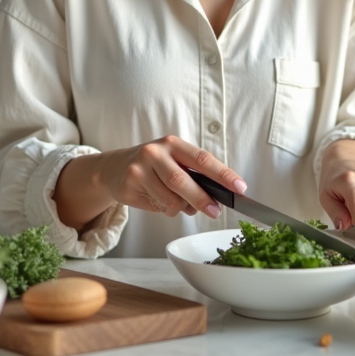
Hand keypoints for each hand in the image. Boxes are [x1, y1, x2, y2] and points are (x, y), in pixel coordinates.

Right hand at [55, 135, 246, 228]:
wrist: (114, 168)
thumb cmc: (154, 165)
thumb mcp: (174, 162)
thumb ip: (194, 176)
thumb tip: (215, 200)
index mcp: (173, 143)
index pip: (203, 159)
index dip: (223, 174)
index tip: (240, 187)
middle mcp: (155, 152)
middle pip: (183, 181)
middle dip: (202, 199)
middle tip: (215, 212)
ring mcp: (139, 169)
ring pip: (170, 200)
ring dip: (180, 208)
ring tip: (178, 203)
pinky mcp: (128, 186)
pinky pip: (157, 207)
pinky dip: (165, 209)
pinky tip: (158, 200)